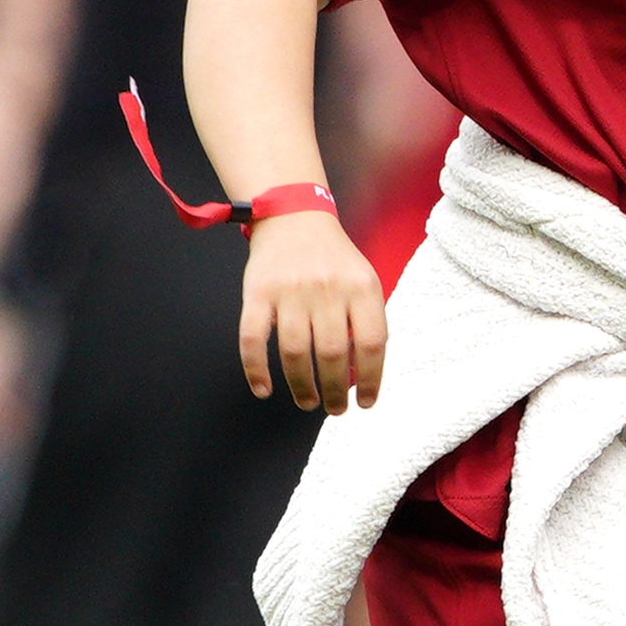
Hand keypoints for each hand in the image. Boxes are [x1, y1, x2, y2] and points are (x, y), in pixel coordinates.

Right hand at [241, 209, 385, 411]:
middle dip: (335, 390)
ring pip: (294, 352)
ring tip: (308, 402)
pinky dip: (255, 369)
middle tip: (335, 409)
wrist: (295, 217)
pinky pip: (252, 339)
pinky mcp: (257, 293)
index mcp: (361, 287)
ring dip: (301, 386)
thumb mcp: (363, 281)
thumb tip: (362, 373)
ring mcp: (289, 291)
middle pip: (332, 353)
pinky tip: (264, 389)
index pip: (373, 343)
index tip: (366, 403)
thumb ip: (366, 321)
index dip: (371, 379)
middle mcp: (326, 289)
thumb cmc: (334, 259)